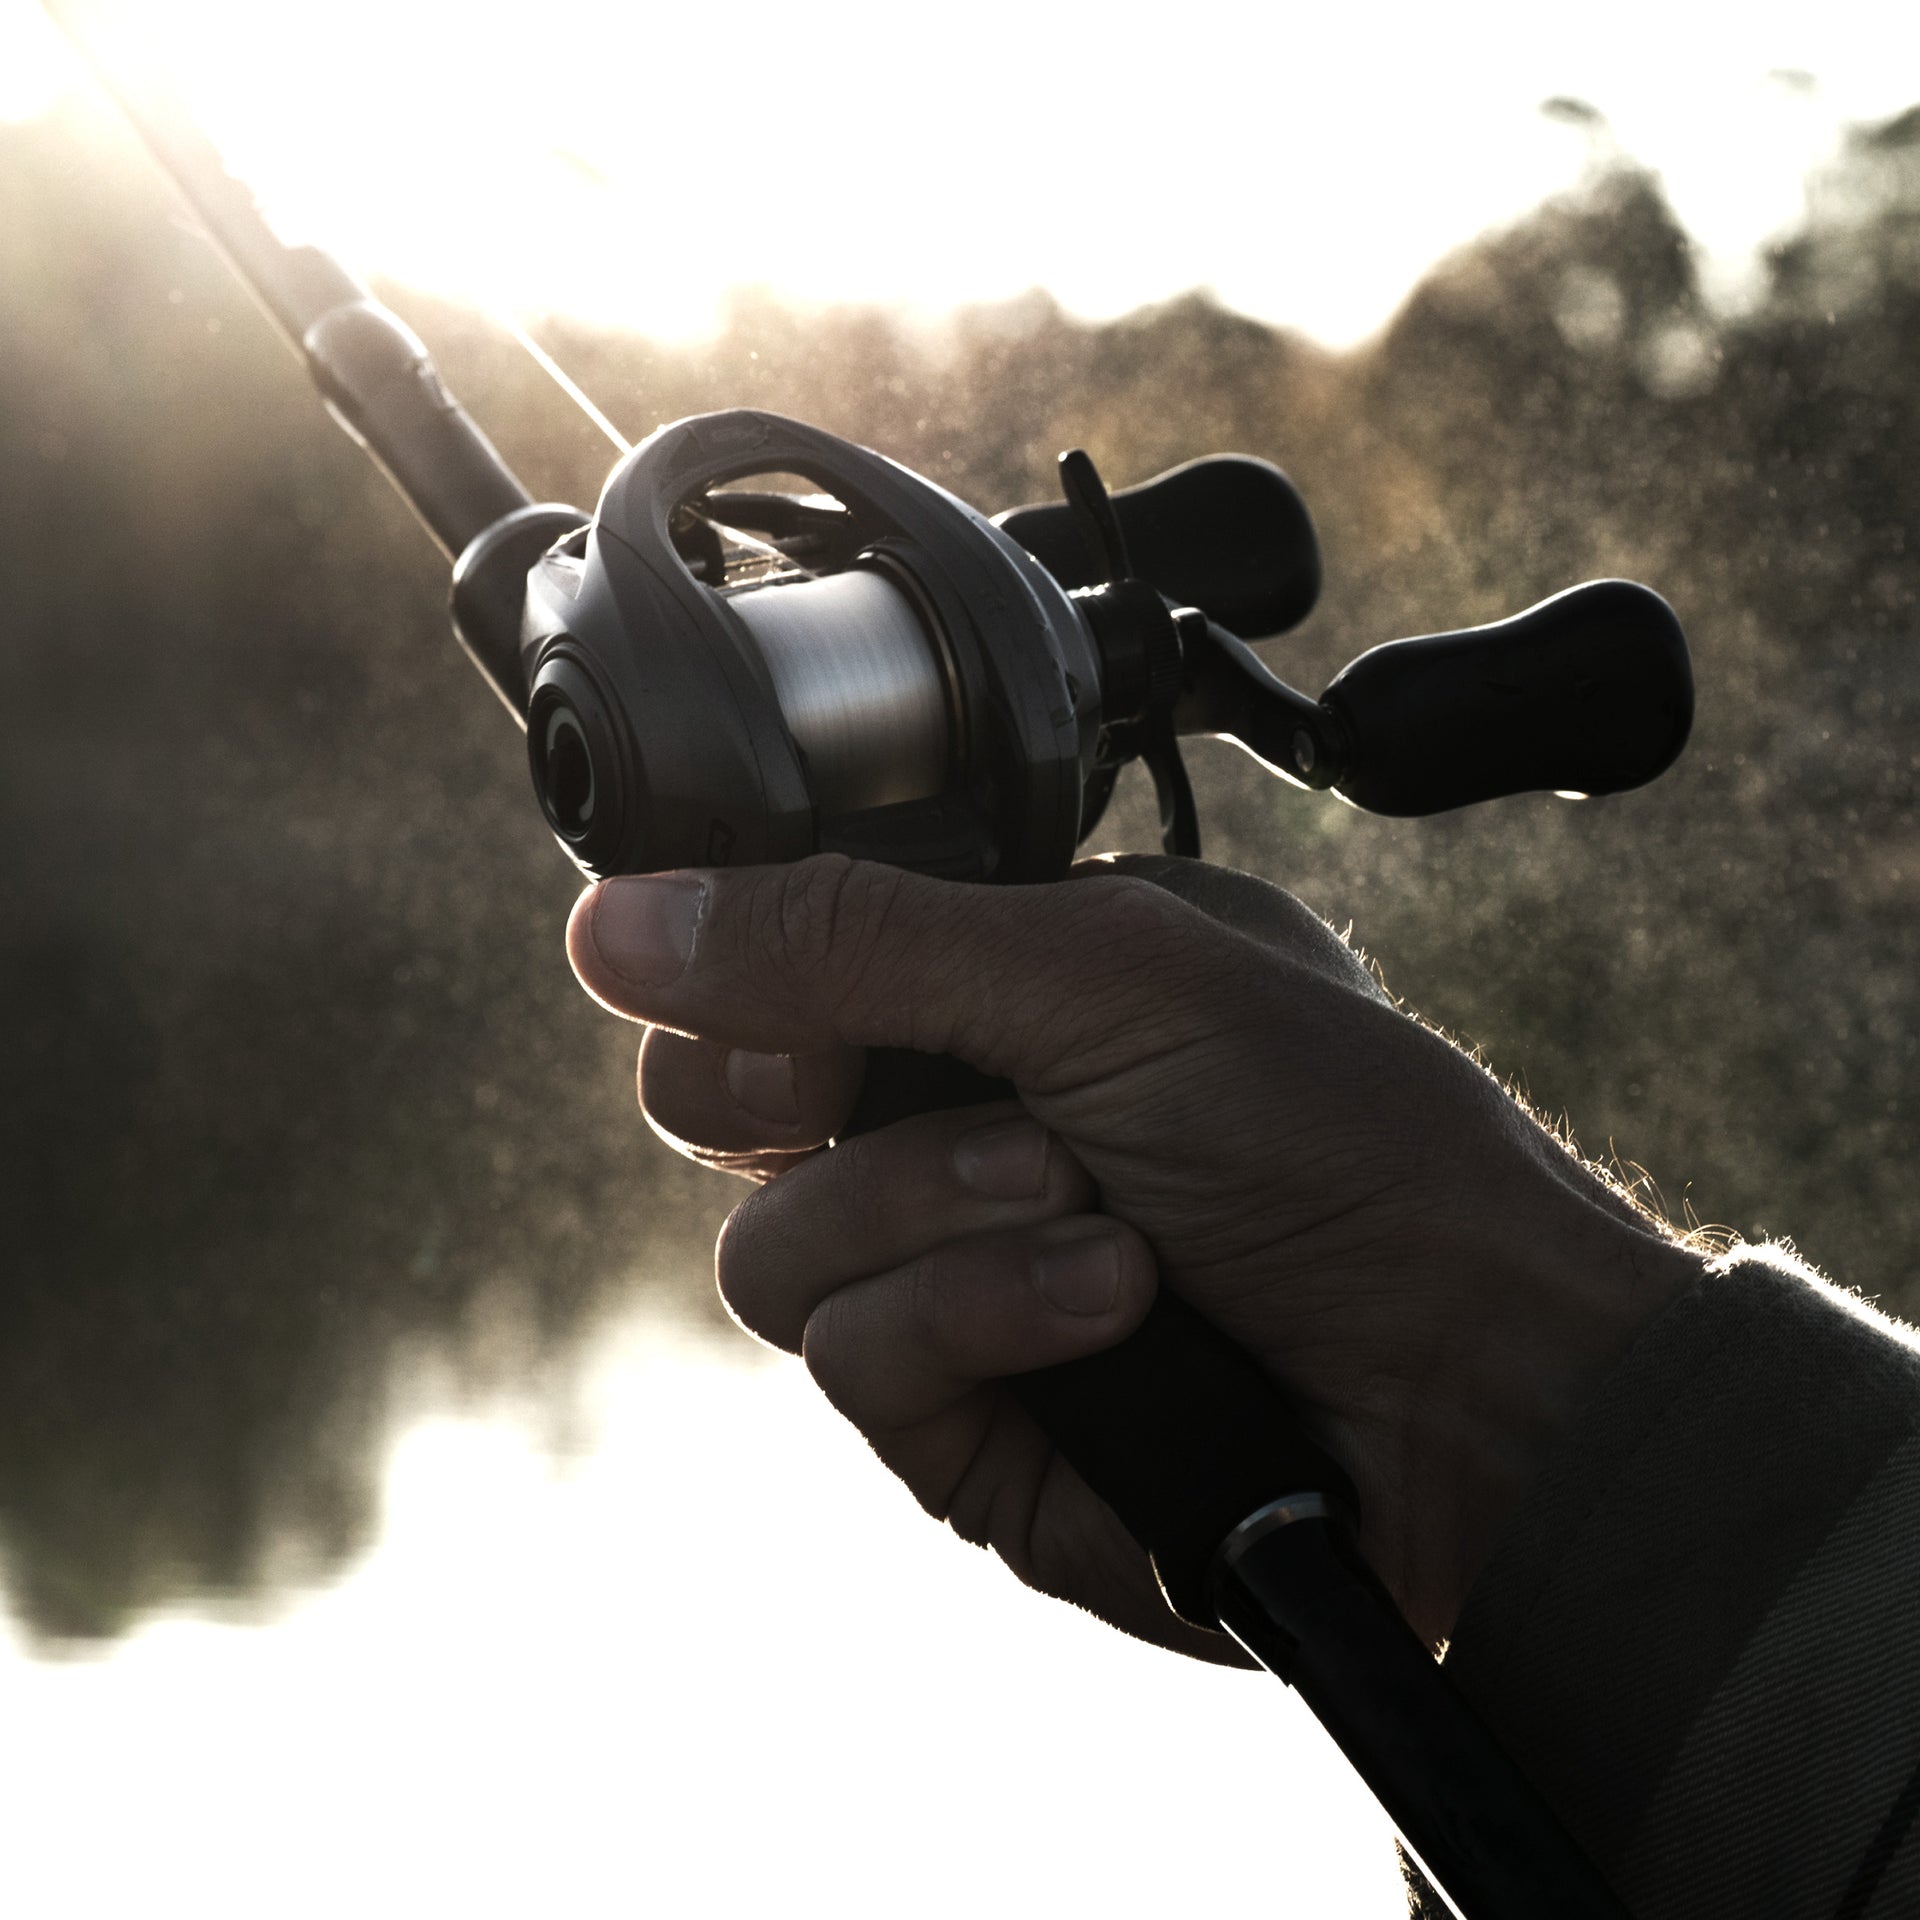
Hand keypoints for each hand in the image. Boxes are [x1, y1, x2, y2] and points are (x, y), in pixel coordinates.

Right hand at [567, 854, 1699, 1653]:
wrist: (1471, 1371)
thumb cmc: (1336, 1132)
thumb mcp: (1101, 976)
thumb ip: (855, 940)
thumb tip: (609, 925)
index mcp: (981, 991)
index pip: (761, 968)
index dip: (736, 977)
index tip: (787, 986)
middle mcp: (944, 1130)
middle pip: (721, 1110)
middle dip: (806, 1090)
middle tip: (932, 1085)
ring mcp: (946, 1284)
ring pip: (770, 1251)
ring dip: (929, 1210)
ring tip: (1092, 1205)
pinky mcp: (961, 1425)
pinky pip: (855, 1362)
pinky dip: (978, 1319)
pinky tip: (1113, 1306)